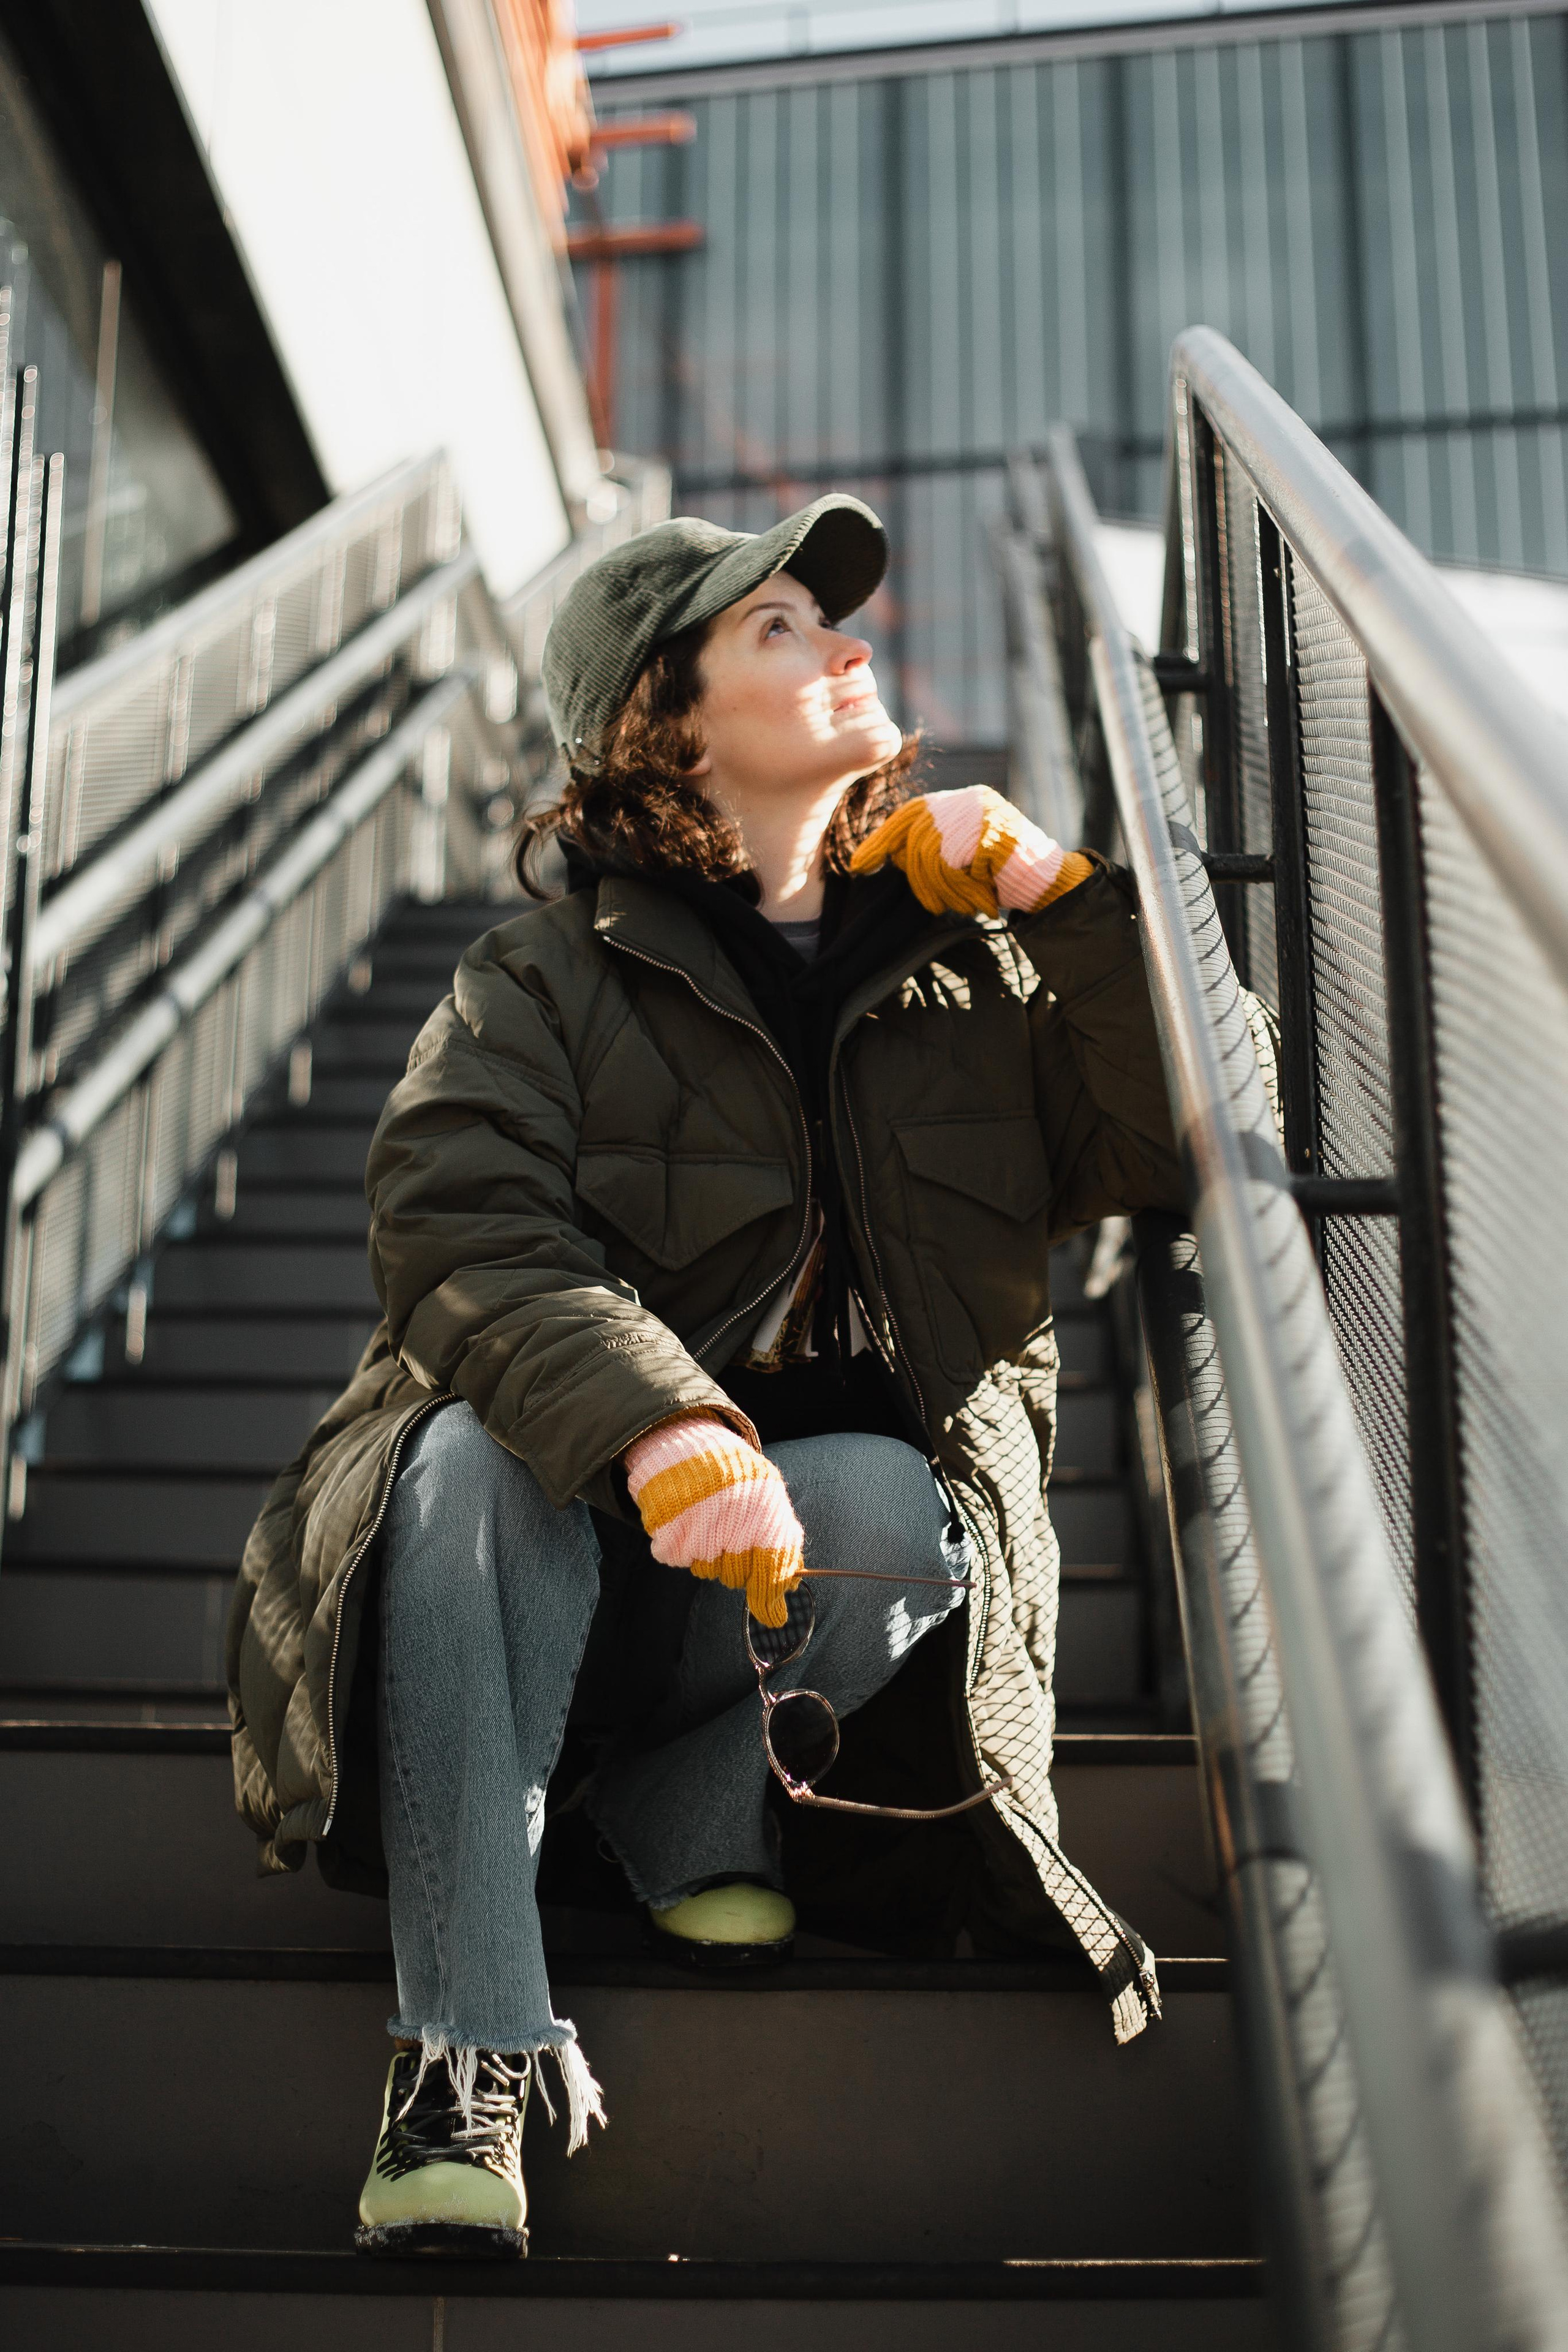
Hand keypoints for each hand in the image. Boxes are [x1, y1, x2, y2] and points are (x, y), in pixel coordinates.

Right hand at [624, 1415, 803, 1627]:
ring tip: (708, 1522)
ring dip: (710, 1555)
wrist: (687, 1446)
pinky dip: (682, 1547)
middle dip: (738, 1565)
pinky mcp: (665, 1530)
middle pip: (737, 1577)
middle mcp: (731, 1519)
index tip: (774, 1615)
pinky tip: (687, 1521)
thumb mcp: (769, 1498)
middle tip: (731, 1537)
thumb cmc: (736, 1478)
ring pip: (708, 1571)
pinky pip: (678, 1560)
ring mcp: (695, 1526)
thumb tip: (790, 1588)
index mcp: (764, 1508)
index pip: (772, 1568)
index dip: (771, 1594)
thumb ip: (783, 1543)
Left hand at [850, 785, 1092, 917]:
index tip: (859, 865)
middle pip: (917, 837)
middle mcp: (968, 800)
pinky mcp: (994, 832)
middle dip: (918, 878)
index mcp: (957, 802)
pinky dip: (965, 890)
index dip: (882, 840)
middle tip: (934, 905)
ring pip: (933, 855)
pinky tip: (983, 900)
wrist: (1049, 882)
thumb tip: (887, 855)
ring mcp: (983, 813)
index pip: (909, 814)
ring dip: (945, 890)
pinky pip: (957, 866)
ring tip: (965, 904)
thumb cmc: (1001, 878)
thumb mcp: (958, 860)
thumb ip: (929, 850)